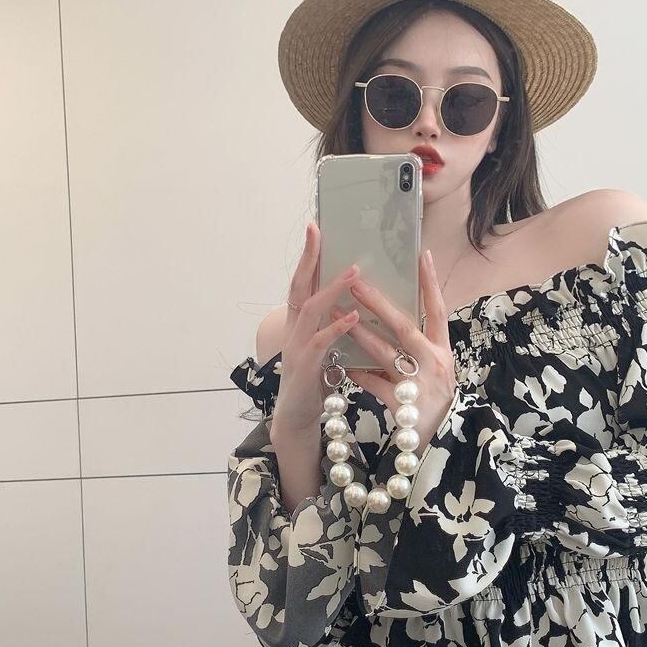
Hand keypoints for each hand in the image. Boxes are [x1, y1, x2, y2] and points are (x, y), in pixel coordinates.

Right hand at [272, 222, 359, 440]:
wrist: (296, 417)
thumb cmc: (314, 380)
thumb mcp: (322, 346)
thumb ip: (330, 323)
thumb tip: (352, 300)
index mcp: (300, 323)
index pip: (303, 282)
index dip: (308, 256)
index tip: (316, 229)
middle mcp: (294, 330)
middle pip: (298, 286)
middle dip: (308, 258)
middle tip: (317, 231)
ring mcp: (297, 347)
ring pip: (310, 310)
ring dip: (331, 288)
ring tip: (352, 271)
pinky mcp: (306, 367)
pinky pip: (321, 342)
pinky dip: (337, 327)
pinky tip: (352, 315)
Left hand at [345, 249, 456, 455]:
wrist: (439, 444)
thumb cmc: (433, 402)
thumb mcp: (434, 372)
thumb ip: (416, 348)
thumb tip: (391, 318)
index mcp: (443, 352)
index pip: (438, 310)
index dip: (431, 283)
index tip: (423, 254)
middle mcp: (434, 364)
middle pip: (404, 327)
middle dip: (378, 304)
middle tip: (356, 283)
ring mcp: (419, 384)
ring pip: (384, 353)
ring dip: (358, 334)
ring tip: (336, 316)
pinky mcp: (402, 404)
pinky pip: (374, 384)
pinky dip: (358, 374)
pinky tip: (343, 364)